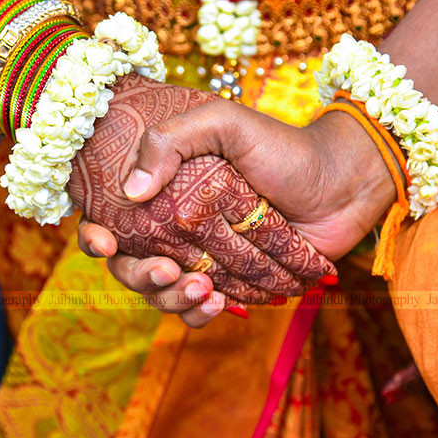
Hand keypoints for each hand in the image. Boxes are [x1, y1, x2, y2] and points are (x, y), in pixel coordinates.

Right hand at [67, 75, 336, 308]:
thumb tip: (132, 191)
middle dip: (140, 277)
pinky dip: (204, 313)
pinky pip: (201, 310)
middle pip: (130, 267)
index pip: (109, 220)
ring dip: (175, 299)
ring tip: (206, 290)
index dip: (94, 238)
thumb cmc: (283, 147)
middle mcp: (174, 228)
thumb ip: (172, 140)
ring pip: (163, 294)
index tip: (105, 244)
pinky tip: (221, 304)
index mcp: (163, 190)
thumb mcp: (225, 123)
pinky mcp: (231, 284)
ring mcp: (202, 260)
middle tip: (168, 270)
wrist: (343, 184)